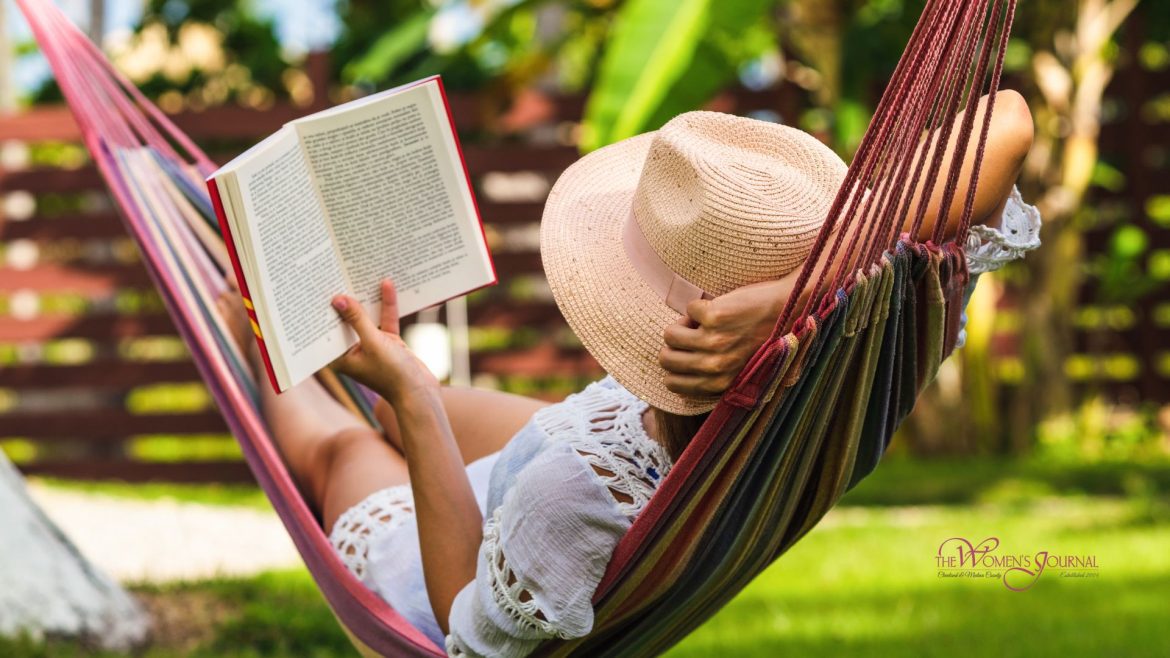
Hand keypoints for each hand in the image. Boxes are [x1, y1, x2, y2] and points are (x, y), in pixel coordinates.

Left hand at [330, 279, 437, 403]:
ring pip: (368, 318)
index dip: (324, 309)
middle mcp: (353, 351)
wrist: (421, 393)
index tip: (320, 287)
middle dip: (347, 300)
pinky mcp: (390, 343)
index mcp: (341, 357)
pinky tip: (387, 285)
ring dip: (369, 300)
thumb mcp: (373, 343)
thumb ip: (357, 320)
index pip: (328, 329)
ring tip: (362, 274)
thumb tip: (339, 299)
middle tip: (338, 273)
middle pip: (347, 321)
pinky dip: (387, 305)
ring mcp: (372, 346)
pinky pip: (385, 320)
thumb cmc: (392, 374)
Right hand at [658, 278, 793, 396]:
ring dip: (683, 324)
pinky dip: (700, 306)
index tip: (686, 353)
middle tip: (692, 334)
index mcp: (720, 384)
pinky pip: (689, 309)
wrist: (789, 309)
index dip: (675, 366)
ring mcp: (714, 341)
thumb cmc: (768, 340)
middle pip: (666, 359)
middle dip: (674, 344)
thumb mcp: (744, 372)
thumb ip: (717, 382)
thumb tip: (678, 387)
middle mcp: (716, 367)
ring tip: (703, 321)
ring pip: (671, 334)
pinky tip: (719, 307)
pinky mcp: (715, 316)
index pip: (673, 384)